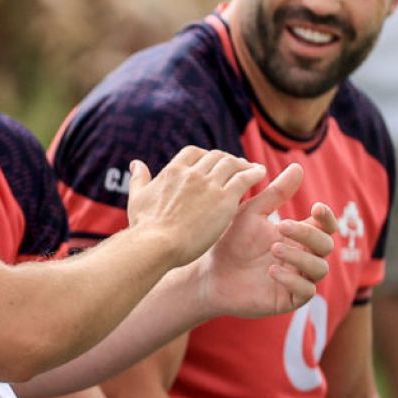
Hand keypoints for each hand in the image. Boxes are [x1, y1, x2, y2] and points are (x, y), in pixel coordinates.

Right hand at [126, 147, 265, 267]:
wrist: (157, 245)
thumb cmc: (146, 228)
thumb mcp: (138, 198)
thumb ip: (139, 179)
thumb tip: (136, 163)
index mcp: (173, 171)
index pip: (194, 153)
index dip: (206, 156)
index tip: (213, 163)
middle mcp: (192, 173)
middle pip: (215, 156)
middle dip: (227, 159)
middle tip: (237, 166)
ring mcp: (209, 184)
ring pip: (231, 164)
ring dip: (243, 164)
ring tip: (252, 169)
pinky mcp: (224, 199)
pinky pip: (244, 178)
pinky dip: (254, 172)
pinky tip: (261, 173)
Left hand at [192, 163, 336, 318]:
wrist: (209, 271)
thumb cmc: (231, 240)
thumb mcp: (253, 213)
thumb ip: (276, 193)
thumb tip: (298, 167)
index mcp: (298, 236)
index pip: (325, 226)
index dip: (327, 218)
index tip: (316, 207)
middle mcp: (302, 257)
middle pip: (326, 246)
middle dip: (308, 234)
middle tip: (282, 225)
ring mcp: (297, 278)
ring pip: (319, 268)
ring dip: (299, 256)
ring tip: (274, 249)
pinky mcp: (288, 299)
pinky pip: (306, 291)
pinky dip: (292, 279)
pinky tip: (272, 270)